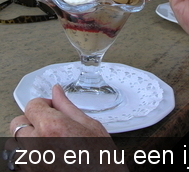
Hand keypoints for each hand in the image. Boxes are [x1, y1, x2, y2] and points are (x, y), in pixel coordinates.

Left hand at [5, 85, 127, 170]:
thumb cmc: (101, 159)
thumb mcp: (89, 125)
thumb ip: (67, 106)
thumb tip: (57, 92)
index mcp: (51, 128)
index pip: (31, 105)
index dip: (44, 104)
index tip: (52, 107)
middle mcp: (36, 146)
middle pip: (19, 123)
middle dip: (33, 119)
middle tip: (51, 123)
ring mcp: (32, 163)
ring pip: (20, 141)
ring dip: (31, 137)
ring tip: (52, 140)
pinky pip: (24, 158)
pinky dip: (34, 152)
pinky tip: (52, 152)